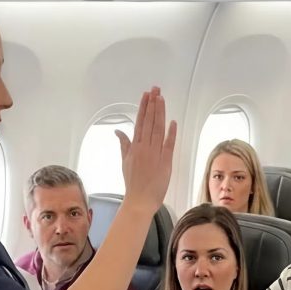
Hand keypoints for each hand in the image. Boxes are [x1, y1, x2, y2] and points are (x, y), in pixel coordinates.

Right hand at [115, 88, 176, 213]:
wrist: (139, 200)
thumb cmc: (133, 183)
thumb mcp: (125, 162)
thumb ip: (124, 144)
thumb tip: (118, 131)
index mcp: (135, 147)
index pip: (140, 122)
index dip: (144, 107)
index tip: (146, 95)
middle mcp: (144, 148)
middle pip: (149, 122)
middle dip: (153, 104)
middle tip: (156, 89)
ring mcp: (155, 154)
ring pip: (157, 129)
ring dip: (160, 113)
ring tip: (161, 99)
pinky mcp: (165, 162)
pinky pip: (168, 145)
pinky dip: (170, 133)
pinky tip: (172, 121)